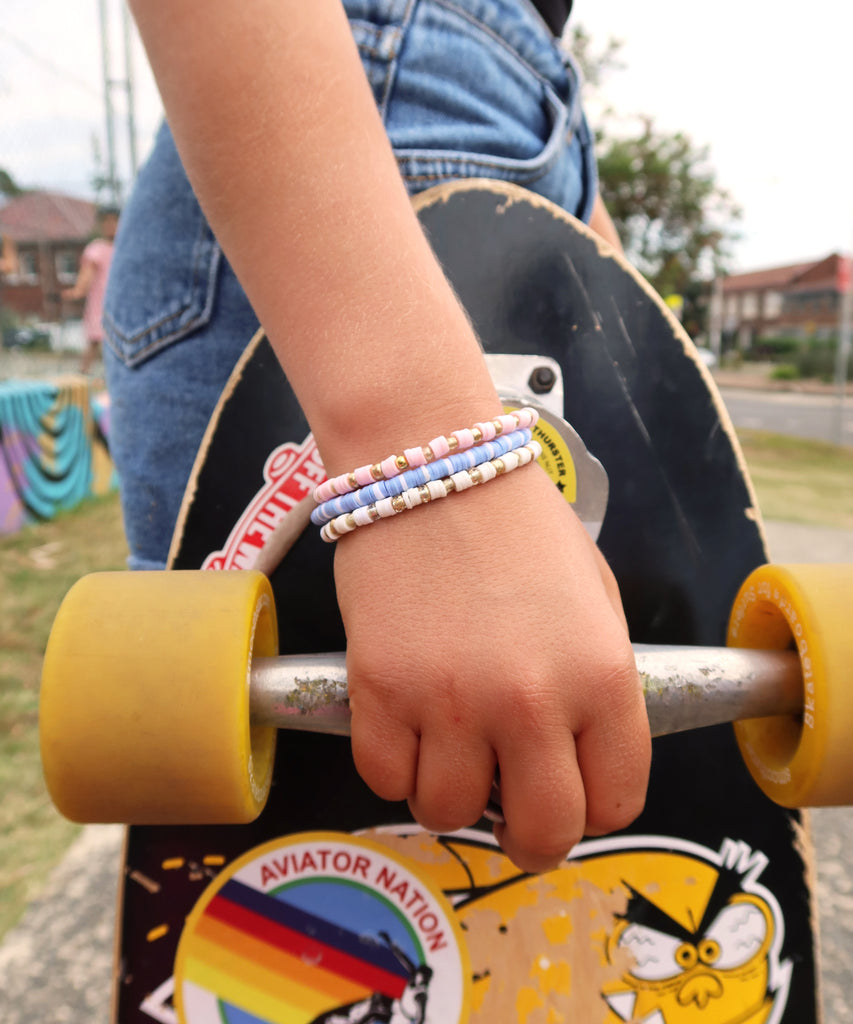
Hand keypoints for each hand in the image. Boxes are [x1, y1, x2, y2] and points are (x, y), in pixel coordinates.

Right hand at [333, 462, 649, 872]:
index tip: (570, 797)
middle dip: (529, 838)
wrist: (433, 464)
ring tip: (450, 748)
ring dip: (451, 793)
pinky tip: (405, 726)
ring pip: (448, 813)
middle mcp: (531, 700)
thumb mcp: (594, 596)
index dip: (593, 809)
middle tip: (511, 813)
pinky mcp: (379, 688)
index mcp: (601, 675)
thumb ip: (598, 682)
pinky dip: (393, 766)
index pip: (617, 800)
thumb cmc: (517, 523)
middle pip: (542, 833)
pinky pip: (382, 778)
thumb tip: (580, 751)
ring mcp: (449, 698)